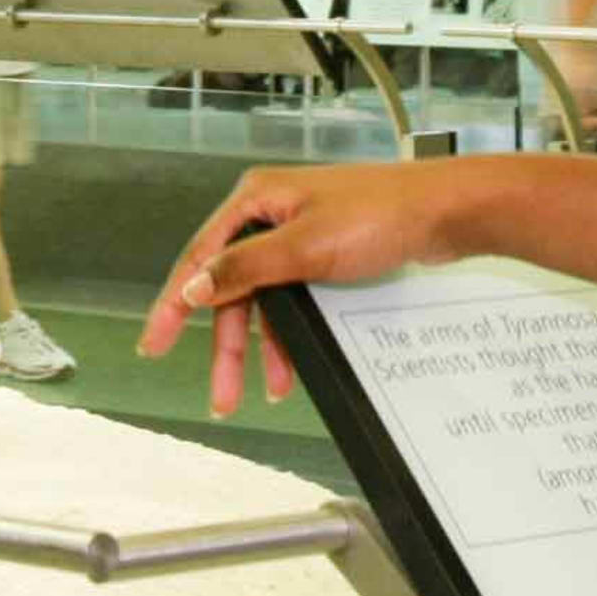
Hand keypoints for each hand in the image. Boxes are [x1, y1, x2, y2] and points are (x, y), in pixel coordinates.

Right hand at [136, 157, 479, 418]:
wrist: (443, 213)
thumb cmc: (380, 215)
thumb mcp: (305, 247)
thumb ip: (246, 269)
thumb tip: (194, 289)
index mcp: (256, 200)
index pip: (201, 259)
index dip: (174, 305)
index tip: (154, 343)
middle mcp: (270, 214)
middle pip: (231, 288)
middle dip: (226, 345)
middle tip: (220, 394)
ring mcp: (297, 234)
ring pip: (261, 300)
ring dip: (259, 348)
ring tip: (257, 393)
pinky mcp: (322, 254)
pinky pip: (289, 301)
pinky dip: (287, 335)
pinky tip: (288, 370)